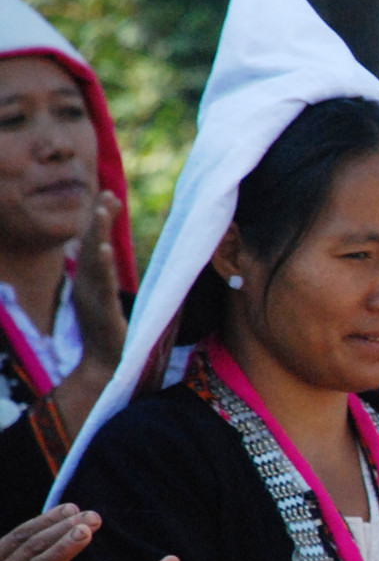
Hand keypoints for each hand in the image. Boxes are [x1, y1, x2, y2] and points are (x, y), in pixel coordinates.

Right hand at [70, 190, 126, 362]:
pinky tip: (106, 249)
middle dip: (98, 219)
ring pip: (94, 260)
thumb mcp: (105, 296)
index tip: (108, 195)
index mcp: (88, 281)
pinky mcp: (103, 312)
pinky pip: (103, 286)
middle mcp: (86, 286)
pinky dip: (103, 266)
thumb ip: (104, 274)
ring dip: (99, 233)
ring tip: (103, 211)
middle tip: (106, 194)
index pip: (93, 244)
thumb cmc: (108, 332)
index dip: (100, 221)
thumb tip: (104, 249)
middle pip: (91, 246)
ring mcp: (93, 298)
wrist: (106, 366)